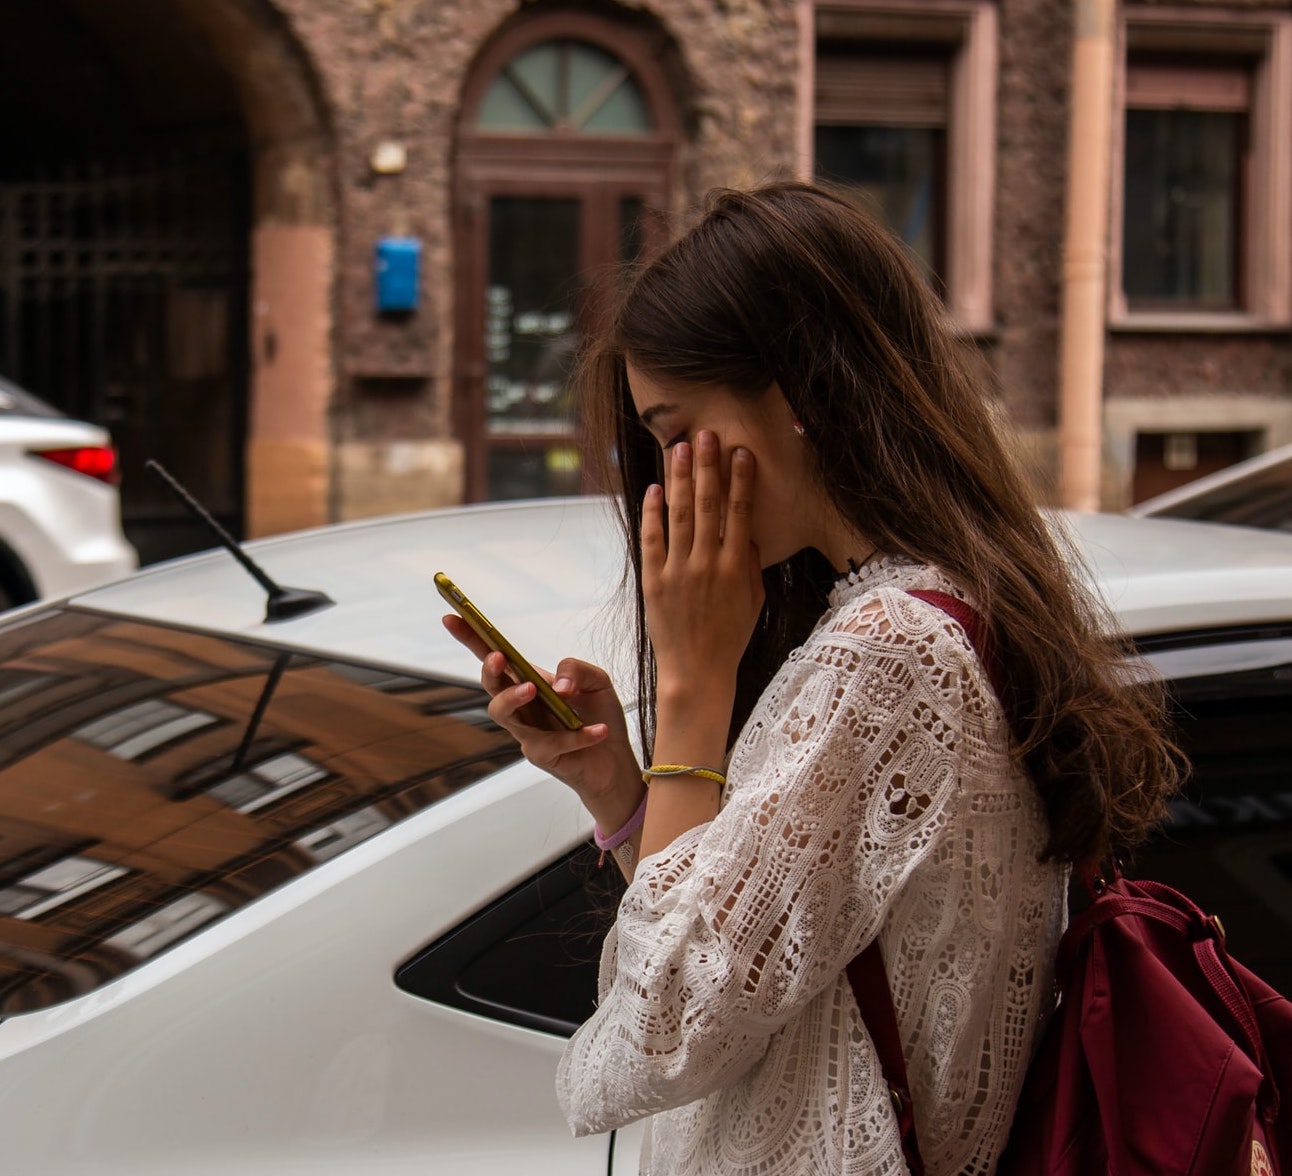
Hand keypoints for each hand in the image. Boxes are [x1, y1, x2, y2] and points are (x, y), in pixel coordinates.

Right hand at [441, 615, 640, 812]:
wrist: (616, 759)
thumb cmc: (599, 715)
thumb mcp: (597, 680)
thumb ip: (577, 669)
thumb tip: (558, 685)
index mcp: (529, 679)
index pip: (494, 655)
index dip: (470, 637)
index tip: (451, 617)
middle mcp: (522, 705)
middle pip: (491, 685)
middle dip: (489, 669)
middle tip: (498, 657)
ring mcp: (528, 731)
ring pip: (503, 714)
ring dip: (513, 697)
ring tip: (534, 688)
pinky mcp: (542, 755)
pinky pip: (552, 743)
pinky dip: (577, 735)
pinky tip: (598, 730)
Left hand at [642, 431, 764, 710]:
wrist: (696, 672)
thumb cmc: (730, 636)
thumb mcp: (754, 600)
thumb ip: (752, 563)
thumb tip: (748, 530)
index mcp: (737, 567)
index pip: (740, 512)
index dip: (740, 479)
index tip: (740, 452)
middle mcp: (707, 564)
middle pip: (709, 504)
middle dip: (707, 466)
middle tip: (706, 434)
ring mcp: (678, 571)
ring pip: (680, 514)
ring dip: (680, 478)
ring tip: (680, 449)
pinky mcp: (654, 581)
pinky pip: (652, 539)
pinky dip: (653, 513)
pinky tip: (655, 489)